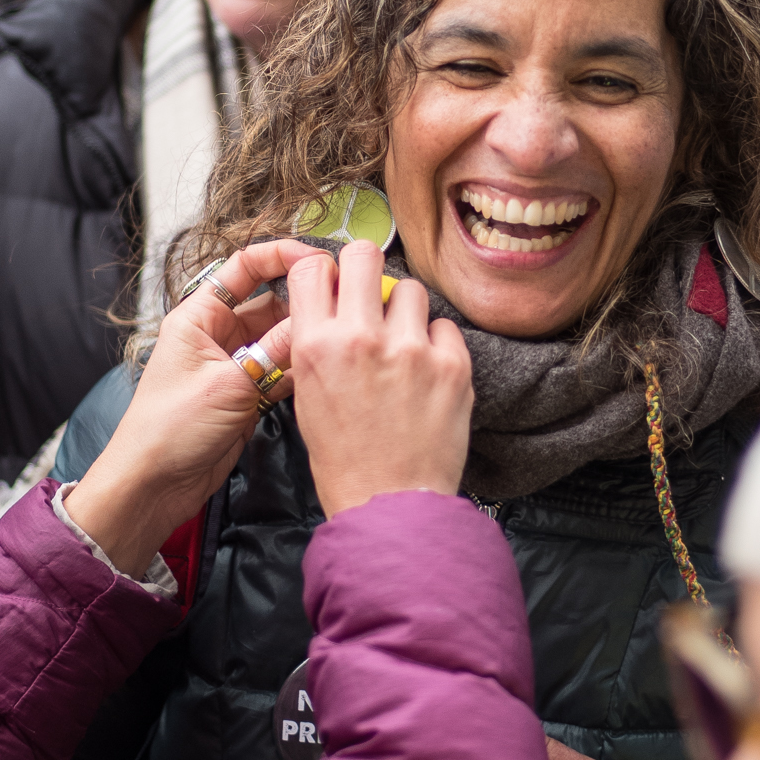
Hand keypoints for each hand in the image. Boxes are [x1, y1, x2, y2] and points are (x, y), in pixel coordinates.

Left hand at [61, 239, 309, 578]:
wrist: (154, 485)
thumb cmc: (169, 430)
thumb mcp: (229, 384)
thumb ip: (275, 350)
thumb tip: (315, 317)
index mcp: (200, 316)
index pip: (245, 267)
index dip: (282, 256)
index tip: (319, 260)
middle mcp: (218, 334)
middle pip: (270, 301)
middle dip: (305, 299)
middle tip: (342, 301)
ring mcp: (234, 365)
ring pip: (280, 337)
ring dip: (306, 336)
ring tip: (341, 332)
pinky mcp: (247, 394)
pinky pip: (282, 370)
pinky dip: (302, 369)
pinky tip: (325, 368)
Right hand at [288, 240, 473, 516]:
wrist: (390, 506)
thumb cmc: (345, 459)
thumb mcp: (307, 397)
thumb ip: (318, 343)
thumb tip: (335, 303)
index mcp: (315, 346)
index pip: (311, 268)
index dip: (325, 273)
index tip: (336, 286)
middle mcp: (361, 338)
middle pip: (364, 253)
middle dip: (366, 268)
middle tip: (372, 294)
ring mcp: (410, 349)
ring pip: (410, 289)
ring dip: (405, 311)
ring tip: (403, 347)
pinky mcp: (452, 364)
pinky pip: (445, 326)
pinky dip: (437, 344)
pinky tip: (428, 374)